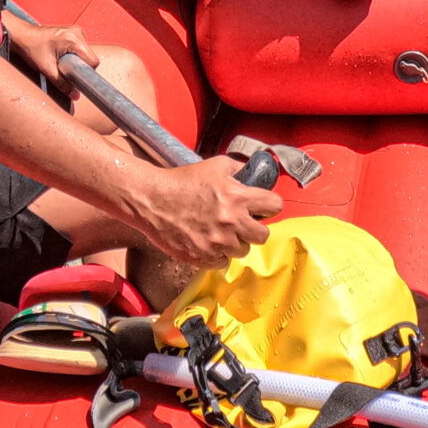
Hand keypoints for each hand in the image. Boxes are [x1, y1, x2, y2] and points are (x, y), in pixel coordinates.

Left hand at [10, 18, 95, 87]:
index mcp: (73, 39)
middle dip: (79, 67)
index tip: (77, 78)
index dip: (86, 72)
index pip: (93, 61)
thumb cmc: (31, 48)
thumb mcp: (47, 69)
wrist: (21, 36)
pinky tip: (61, 56)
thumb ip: (63, 84)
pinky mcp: (72, 32)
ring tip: (61, 62)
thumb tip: (75, 96)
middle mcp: (77, 32)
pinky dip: (74, 55)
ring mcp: (75, 31)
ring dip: (77, 61)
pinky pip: (80, 48)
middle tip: (64, 69)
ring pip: (85, 53)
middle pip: (90, 57)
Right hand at [129, 157, 283, 273]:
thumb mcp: (215, 165)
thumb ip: (238, 168)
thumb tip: (254, 171)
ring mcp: (217, 243)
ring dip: (236, 242)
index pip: (274, 206)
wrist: (152, 200)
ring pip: (242, 250)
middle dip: (255, 228)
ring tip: (221, 231)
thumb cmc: (183, 181)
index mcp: (237, 197)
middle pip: (262, 236)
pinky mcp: (202, 257)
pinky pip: (222, 262)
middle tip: (243, 223)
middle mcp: (231, 222)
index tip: (262, 207)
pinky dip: (218, 254)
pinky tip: (208, 241)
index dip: (269, 205)